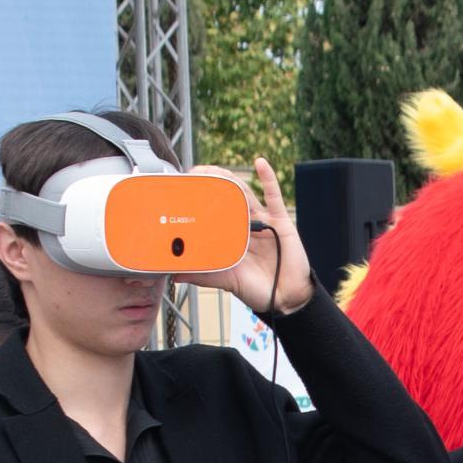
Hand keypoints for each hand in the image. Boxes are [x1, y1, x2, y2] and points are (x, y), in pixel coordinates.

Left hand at [196, 157, 311, 319]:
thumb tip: (176, 275)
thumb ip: (203, 275)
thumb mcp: (226, 281)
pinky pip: (274, 196)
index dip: (199, 198)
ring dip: (231, 179)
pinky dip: (267, 178)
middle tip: (196, 173)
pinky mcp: (281, 222)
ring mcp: (263, 222)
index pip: (211, 212)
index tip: (184, 187)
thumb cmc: (257, 290)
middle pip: (227, 197)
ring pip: (245, 193)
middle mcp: (244, 226)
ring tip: (216, 169)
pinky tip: (259, 163)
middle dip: (212, 182)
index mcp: (230, 237)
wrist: (287, 299)